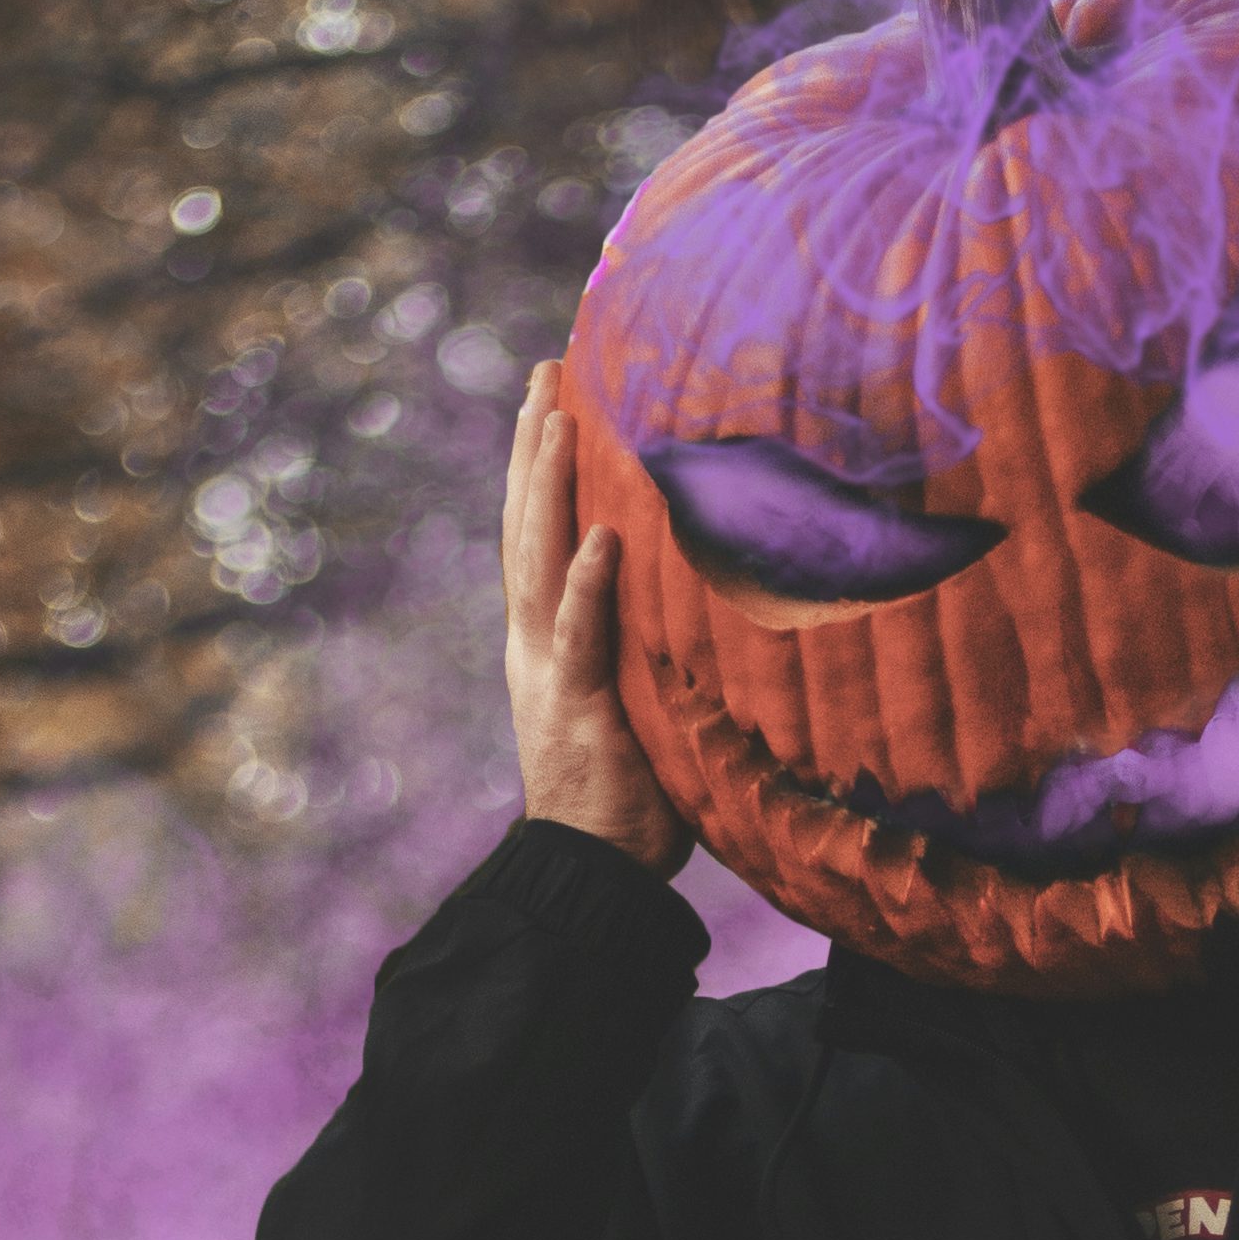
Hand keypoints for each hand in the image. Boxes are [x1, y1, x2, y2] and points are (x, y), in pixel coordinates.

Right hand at [501, 362, 692, 879]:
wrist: (591, 869)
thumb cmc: (632, 788)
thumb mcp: (644, 693)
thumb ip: (657, 640)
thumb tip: (712, 588)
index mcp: (547, 635)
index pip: (540, 531)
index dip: (540, 463)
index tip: (553, 392)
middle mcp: (535, 640)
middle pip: (526, 524)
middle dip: (532, 445)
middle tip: (545, 370)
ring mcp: (549, 670)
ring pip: (539, 560)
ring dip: (546, 488)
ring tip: (557, 418)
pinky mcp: (576, 708)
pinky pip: (580, 637)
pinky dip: (587, 586)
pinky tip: (600, 537)